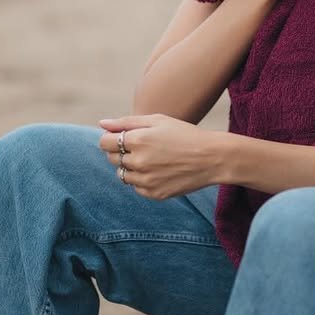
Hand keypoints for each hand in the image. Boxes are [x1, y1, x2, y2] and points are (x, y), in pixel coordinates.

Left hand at [98, 114, 224, 199]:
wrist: (212, 158)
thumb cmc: (184, 134)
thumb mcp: (157, 120)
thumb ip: (126, 122)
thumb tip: (102, 124)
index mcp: (137, 140)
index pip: (104, 142)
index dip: (111, 138)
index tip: (124, 137)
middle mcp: (138, 162)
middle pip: (112, 159)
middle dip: (121, 152)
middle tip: (144, 147)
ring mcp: (146, 181)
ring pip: (123, 175)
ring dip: (131, 167)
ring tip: (153, 159)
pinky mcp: (154, 194)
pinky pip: (137, 188)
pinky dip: (143, 180)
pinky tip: (160, 171)